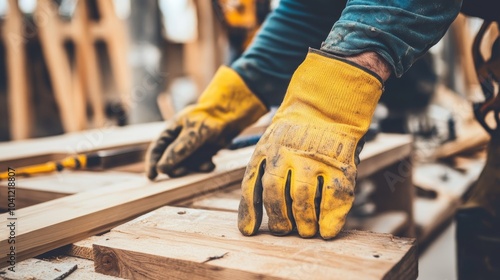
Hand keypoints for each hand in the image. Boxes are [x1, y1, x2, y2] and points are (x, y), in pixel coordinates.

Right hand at [146, 66, 267, 178]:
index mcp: (170, 131)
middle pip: (170, 161)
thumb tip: (161, 169)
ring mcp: (191, 147)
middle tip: (181, 172)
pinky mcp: (203, 152)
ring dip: (194, 167)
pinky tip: (211, 164)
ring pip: (186, 165)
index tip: (151, 177)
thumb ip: (177, 151)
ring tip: (205, 165)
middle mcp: (179, 140)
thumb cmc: (207, 120)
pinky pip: (200, 164)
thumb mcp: (191, 135)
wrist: (229, 116)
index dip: (152, 163)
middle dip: (176, 168)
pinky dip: (204, 166)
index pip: (156, 149)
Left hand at [238, 49, 383, 238]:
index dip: (248, 211)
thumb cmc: (294, 133)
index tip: (247, 231)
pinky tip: (327, 232)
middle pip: (275, 195)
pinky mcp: (339, 164)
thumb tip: (253, 214)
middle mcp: (287, 154)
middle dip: (278, 220)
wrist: (327, 105)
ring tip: (305, 231)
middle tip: (283, 231)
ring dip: (303, 223)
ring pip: (303, 200)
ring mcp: (314, 159)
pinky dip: (331, 219)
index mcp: (266, 149)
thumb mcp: (269, 143)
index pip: (251, 184)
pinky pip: (334, 197)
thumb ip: (262, 172)